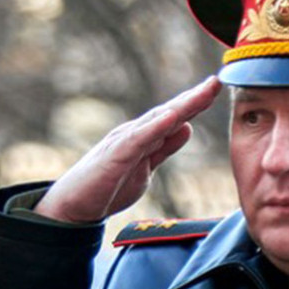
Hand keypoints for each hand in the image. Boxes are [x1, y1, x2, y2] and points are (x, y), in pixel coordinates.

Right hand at [35, 76, 220, 222]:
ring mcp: (124, 143)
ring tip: (201, 93)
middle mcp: (135, 134)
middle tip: (216, 82)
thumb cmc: (106, 187)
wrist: (71, 206)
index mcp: (144, 138)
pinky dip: (155, 127)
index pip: (174, 117)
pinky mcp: (114, 156)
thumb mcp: (145, 167)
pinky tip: (171, 117)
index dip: (196, 103)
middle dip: (193, 98)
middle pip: (168, 113)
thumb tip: (187, 128)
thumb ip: (164, 147)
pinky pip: (138, 140)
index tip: (217, 88)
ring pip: (156, 120)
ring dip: (180, 106)